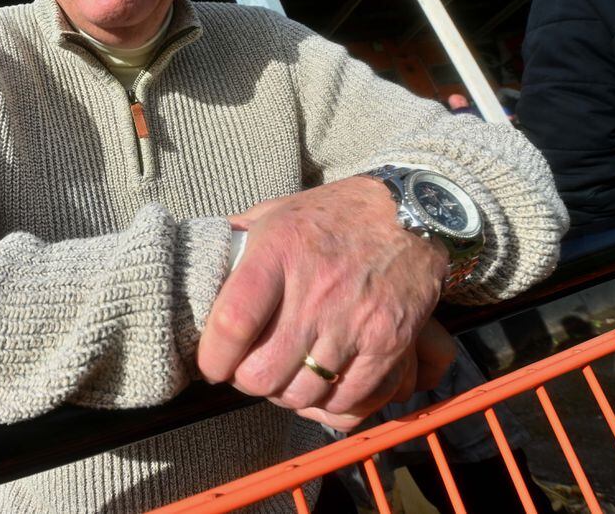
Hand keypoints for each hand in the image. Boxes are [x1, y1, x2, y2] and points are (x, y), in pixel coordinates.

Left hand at [198, 176, 448, 430]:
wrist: (413, 212)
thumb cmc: (336, 214)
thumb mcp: (278, 212)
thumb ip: (238, 239)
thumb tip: (201, 265)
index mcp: (279, 252)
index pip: (232, 323)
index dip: (213, 357)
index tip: (212, 364)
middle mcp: (315, 291)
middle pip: (263, 373)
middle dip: (248, 382)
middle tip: (249, 372)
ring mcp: (354, 322)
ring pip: (302, 394)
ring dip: (287, 394)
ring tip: (286, 377)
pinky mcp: (388, 343)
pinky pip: (347, 399)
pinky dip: (329, 402)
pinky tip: (323, 383)